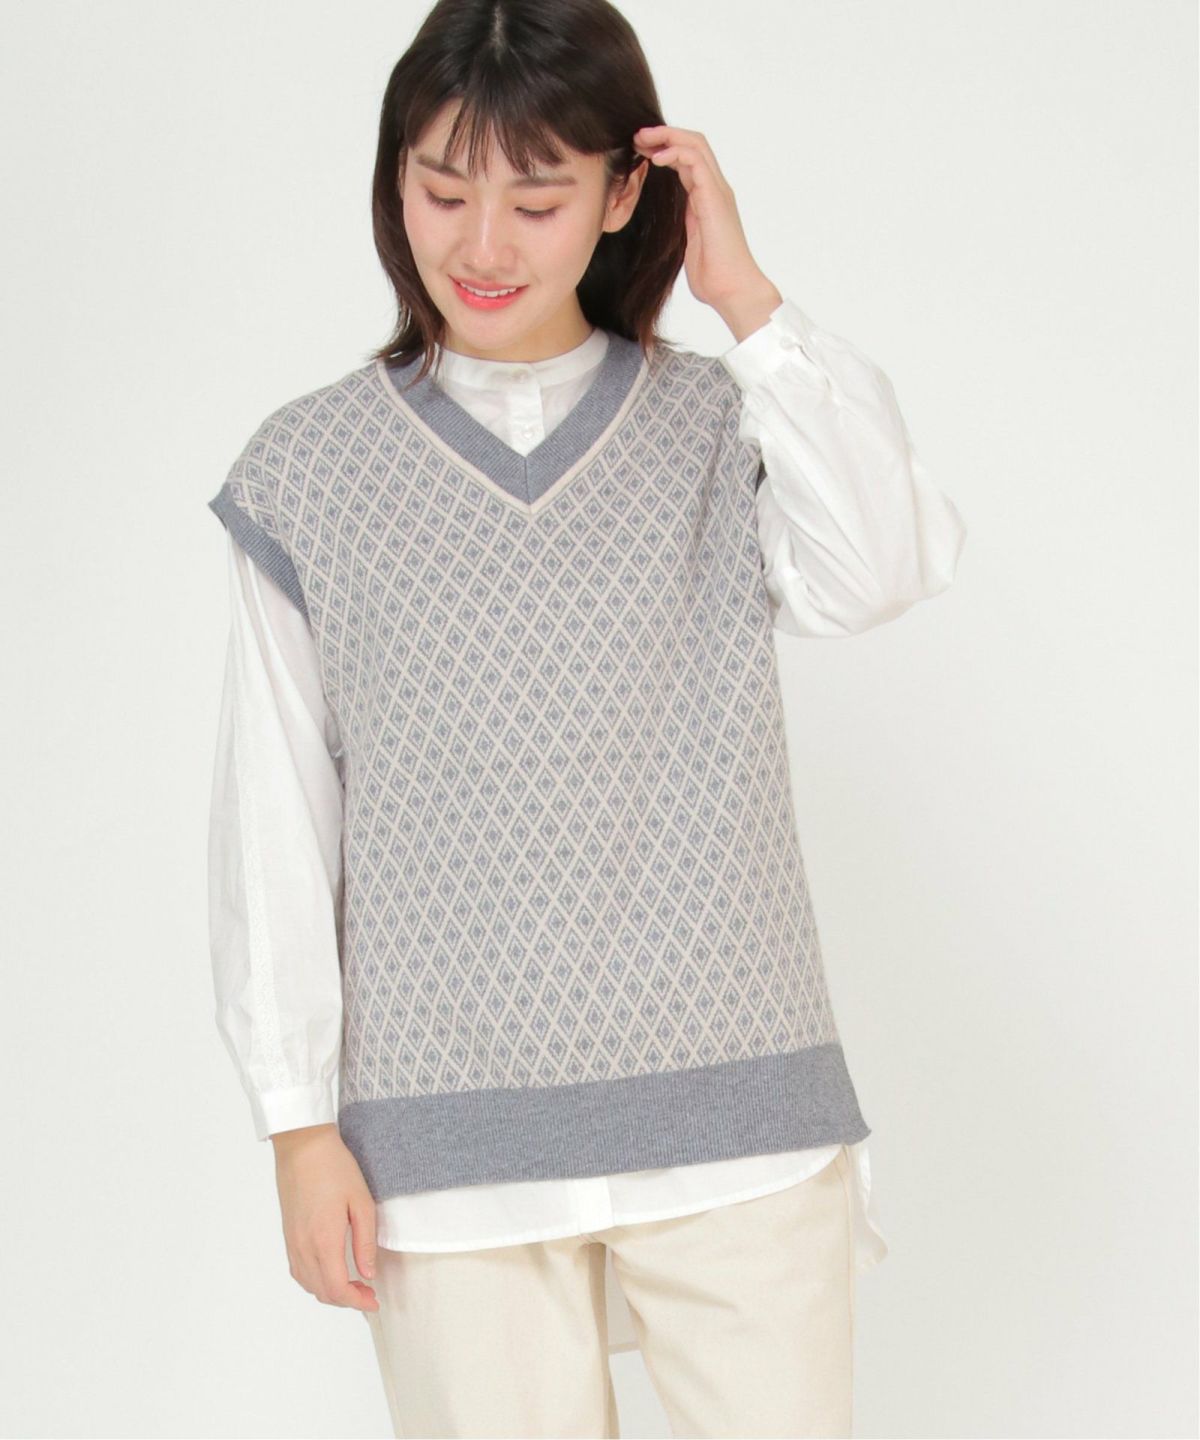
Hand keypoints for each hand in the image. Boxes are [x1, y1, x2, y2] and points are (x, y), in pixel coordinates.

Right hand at [271, 1124, 378, 1311]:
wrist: (302, 1147)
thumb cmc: (335, 1168)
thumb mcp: (361, 1202)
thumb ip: (365, 1241)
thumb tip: (369, 1273)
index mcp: (324, 1240)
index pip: (338, 1289)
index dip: (357, 1302)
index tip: (374, 1301)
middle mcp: (303, 1247)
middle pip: (323, 1292)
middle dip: (347, 1300)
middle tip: (369, 1293)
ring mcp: (292, 1242)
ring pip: (309, 1285)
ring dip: (331, 1292)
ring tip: (353, 1284)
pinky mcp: (288, 1235)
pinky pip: (298, 1271)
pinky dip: (315, 1281)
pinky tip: (330, 1271)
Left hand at [632, 124, 780, 335]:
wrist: (733, 290)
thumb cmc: (713, 276)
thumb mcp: (688, 244)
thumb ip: (682, 227)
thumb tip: (668, 227)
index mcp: (707, 198)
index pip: (688, 159)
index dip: (664, 148)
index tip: (639, 150)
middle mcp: (714, 189)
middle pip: (692, 143)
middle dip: (663, 134)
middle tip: (637, 135)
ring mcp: (717, 191)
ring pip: (695, 145)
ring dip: (666, 137)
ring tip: (642, 139)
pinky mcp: (715, 198)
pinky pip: (696, 162)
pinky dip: (675, 153)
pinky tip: (656, 159)